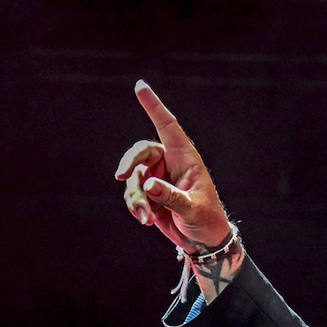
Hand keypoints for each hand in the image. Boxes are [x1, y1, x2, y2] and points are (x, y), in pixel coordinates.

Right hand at [116, 80, 231, 252]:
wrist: (203, 241)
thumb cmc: (206, 220)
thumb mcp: (192, 208)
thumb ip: (171, 196)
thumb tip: (149, 185)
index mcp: (186, 157)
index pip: (168, 126)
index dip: (154, 106)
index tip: (140, 85)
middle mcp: (169, 163)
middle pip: (140, 151)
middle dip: (129, 163)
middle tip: (120, 176)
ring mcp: (157, 177)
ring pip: (133, 178)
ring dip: (135, 198)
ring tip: (146, 218)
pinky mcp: (148, 194)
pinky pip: (132, 194)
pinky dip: (135, 207)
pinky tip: (146, 220)